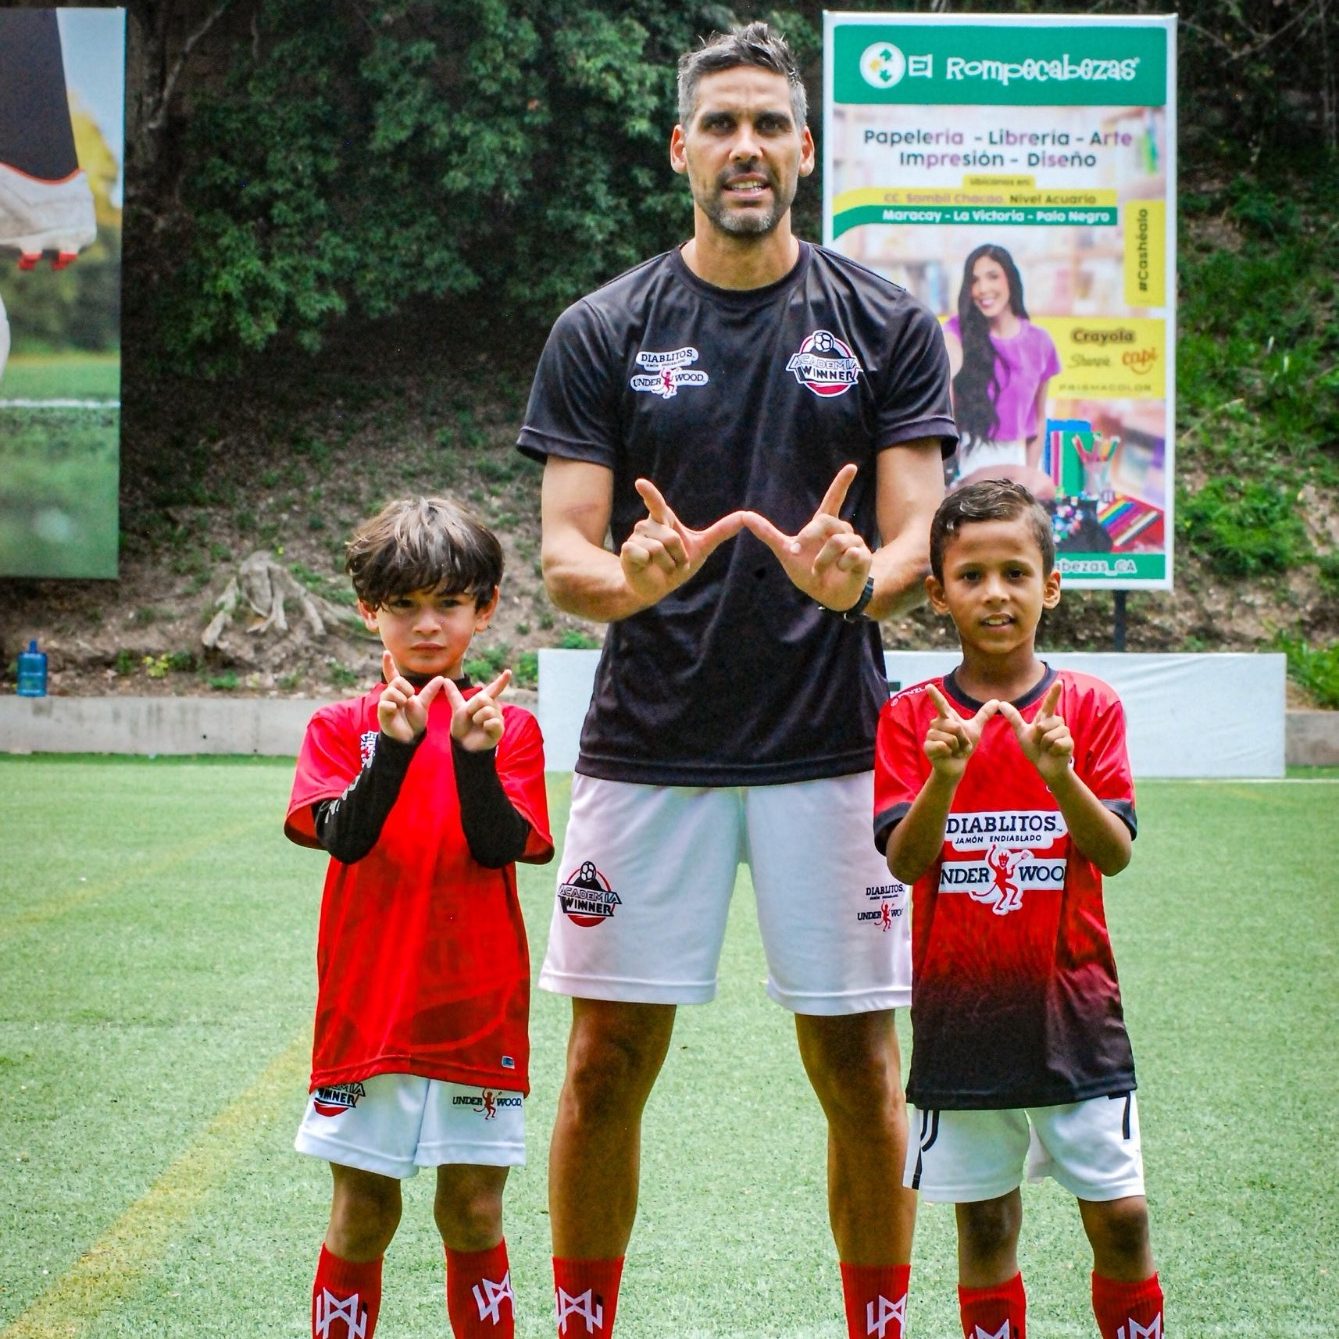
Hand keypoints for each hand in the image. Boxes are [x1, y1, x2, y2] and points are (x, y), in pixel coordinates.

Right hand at [377, 650, 443, 742]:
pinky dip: (394, 707)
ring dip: (401, 699)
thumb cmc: (414, 719)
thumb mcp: (423, 703)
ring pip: (391, 691)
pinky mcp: (382, 712)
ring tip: (403, 707)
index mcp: (399, 691)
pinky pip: (387, 703)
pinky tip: (396, 711)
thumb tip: (441, 678)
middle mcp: (390, 694)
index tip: (386, 652)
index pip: (392, 674)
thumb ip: (430, 691)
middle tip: (409, 700)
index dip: (388, 664)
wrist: (409, 736)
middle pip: (397, 681)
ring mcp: (385, 703)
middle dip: (406, 689)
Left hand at [443, 667, 509, 751]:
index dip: (502, 680)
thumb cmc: (463, 726)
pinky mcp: (500, 728)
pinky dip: (485, 726)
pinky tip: (484, 730)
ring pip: (487, 710)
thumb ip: (453, 695)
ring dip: (477, 718)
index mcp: (485, 701)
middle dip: (472, 708)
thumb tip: (445, 679)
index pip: (494, 688)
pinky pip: (492, 722)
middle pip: (483, 699)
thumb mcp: (458, 709)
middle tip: (471, 717)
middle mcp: (494, 707)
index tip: (508, 671)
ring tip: (477, 725)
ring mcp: (498, 718)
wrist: (464, 743)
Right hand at [619, 478, 745, 606]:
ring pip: (659, 549)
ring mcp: (636, 537)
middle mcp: (647, 525)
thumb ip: (721, 531)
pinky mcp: (628, 551)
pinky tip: (646, 567)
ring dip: (667, 564)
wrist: (657, 587)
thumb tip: (745, 516)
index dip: (649, 493)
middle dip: (678, 556)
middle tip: (674, 563)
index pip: (656, 503)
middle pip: (671, 538)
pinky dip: (651, 565)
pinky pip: (644, 555)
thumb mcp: (702, 547)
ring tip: (663, 567)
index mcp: (664, 520)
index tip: (640, 483)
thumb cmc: (677, 564)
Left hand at [740, 463, 871, 610]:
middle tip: (798, 550)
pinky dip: (840, 566)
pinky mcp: (863, 557)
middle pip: (825, 521)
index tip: (851, 467)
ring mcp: (855, 543)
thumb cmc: (809, 572)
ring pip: (837, 542)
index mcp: (824, 527)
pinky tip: (840, 571)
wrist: (828, 596)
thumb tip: (744, 515)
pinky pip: (851, 555)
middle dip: (808, 536)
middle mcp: (841, 531)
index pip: (833, 500)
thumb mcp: (786, 552)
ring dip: (822, 560)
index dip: (841, 484)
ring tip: (819, 571)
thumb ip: (768, 533)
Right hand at [923, 682, 998, 780]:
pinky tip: (946, 754)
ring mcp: (930, 735)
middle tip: (959, 745)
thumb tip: (997, 701)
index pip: (941, 704)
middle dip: (963, 738)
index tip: (928, 686)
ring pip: (950, 737)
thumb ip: (984, 714)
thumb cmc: (963, 746)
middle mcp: (936, 724)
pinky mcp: (928, 746)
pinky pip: (943, 745)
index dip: (935, 695)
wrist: (956, 765)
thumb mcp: (975, 729)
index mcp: (946, 717)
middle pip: (955, 726)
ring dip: (957, 747)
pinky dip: (950, 752)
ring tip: (953, 750)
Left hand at [998, 681, 1072, 782]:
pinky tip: (1054, 752)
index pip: (1049, 703)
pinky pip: (1056, 743)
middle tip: (1040, 743)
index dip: (1054, 693)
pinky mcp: (1069, 743)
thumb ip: (1014, 718)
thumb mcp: (1023, 732)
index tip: (1058, 682)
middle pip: (1044, 724)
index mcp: (1045, 718)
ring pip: (1049, 734)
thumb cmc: (1035, 749)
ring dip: (1044, 744)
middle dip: (1038, 736)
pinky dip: (1051, 750)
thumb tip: (1000, 703)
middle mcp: (1057, 723)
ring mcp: (1065, 733)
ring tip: (1047, 748)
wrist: (1045, 766)